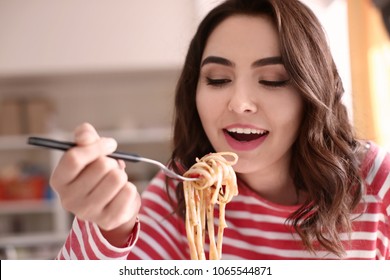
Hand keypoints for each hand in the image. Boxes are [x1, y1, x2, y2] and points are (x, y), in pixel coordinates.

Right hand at [50, 123, 140, 245]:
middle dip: (111, 162)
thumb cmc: (96, 172)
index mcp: (59, 180)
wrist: (110, 202)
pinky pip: (129, 191)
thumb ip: (85, 136)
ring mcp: (88, 212)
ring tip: (113, 181)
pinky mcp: (108, 220)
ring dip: (121, 174)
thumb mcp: (88, 151)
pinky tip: (120, 194)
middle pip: (101, 166)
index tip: (110, 144)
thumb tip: (85, 135)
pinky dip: (129, 188)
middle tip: (109, 168)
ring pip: (117, 178)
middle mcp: (68, 199)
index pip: (74, 158)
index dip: (96, 146)